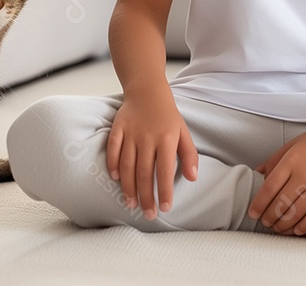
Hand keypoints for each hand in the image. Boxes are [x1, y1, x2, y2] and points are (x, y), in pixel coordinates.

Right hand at [106, 89, 198, 220]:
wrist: (147, 90)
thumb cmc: (167, 115)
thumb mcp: (183, 132)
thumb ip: (189, 155)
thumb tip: (192, 177)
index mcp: (167, 138)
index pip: (165, 170)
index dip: (165, 191)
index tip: (165, 208)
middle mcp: (148, 137)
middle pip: (145, 172)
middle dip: (146, 196)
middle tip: (148, 214)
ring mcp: (131, 132)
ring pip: (127, 164)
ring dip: (128, 186)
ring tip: (131, 204)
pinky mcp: (118, 128)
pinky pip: (113, 148)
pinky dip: (113, 163)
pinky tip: (115, 178)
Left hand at [248, 123, 305, 234]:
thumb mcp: (290, 146)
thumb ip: (273, 161)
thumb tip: (257, 174)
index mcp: (291, 161)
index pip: (270, 187)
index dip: (259, 203)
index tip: (253, 213)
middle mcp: (304, 174)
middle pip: (281, 203)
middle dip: (269, 217)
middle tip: (264, 222)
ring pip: (297, 212)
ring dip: (284, 224)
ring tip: (277, 228)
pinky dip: (304, 226)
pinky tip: (296, 230)